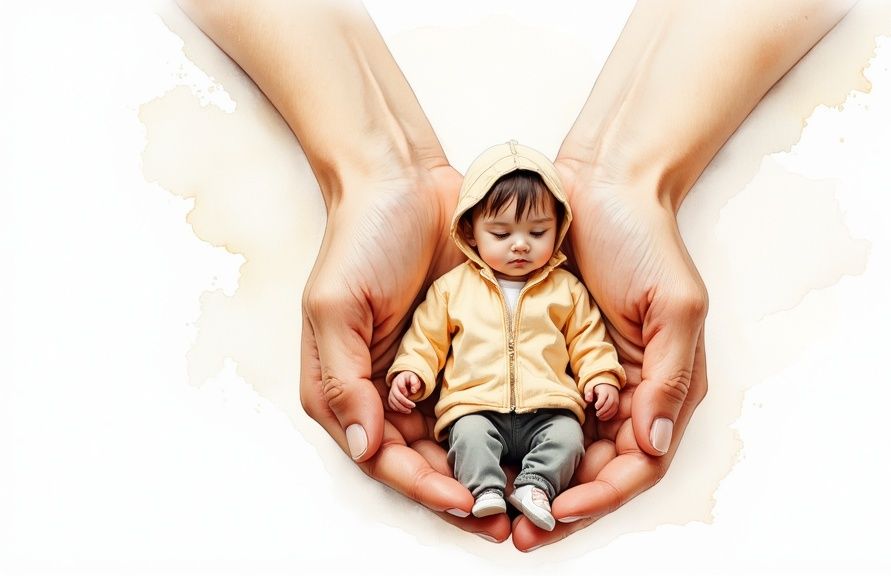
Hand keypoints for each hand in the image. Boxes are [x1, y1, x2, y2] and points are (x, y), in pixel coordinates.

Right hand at [298, 163, 509, 541]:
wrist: (406, 179)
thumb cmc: (361, 237)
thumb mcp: (336, 305)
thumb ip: (345, 380)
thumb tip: (364, 447)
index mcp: (350, 387)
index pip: (387, 457)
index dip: (427, 487)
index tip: (469, 502)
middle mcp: (391, 390)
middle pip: (429, 460)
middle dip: (467, 491)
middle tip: (511, 516)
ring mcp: (432, 370)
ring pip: (465, 438)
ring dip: (494, 467)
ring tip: (531, 491)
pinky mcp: (468, 347)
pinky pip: (490, 395)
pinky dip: (512, 421)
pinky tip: (540, 439)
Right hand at [387, 371, 422, 413]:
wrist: (404, 380)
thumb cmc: (411, 380)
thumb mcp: (415, 379)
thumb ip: (415, 383)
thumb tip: (413, 391)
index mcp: (400, 379)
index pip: (400, 385)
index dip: (405, 390)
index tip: (412, 393)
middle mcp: (394, 386)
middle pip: (396, 395)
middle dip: (405, 402)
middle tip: (413, 406)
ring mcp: (391, 392)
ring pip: (393, 401)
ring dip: (401, 407)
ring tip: (409, 411)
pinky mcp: (390, 398)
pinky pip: (391, 404)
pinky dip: (397, 409)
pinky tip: (405, 411)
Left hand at [509, 161, 708, 550]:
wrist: (599, 183)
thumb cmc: (644, 237)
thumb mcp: (674, 306)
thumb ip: (667, 378)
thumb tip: (651, 443)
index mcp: (660, 387)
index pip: (636, 463)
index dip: (601, 496)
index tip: (560, 511)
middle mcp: (623, 392)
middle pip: (593, 469)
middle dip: (558, 503)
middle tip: (517, 527)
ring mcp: (583, 377)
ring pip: (557, 449)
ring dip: (530, 480)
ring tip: (493, 504)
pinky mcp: (547, 356)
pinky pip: (528, 409)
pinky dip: (509, 436)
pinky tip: (482, 453)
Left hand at [586, 383, 619, 420]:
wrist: (608, 387)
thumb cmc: (597, 389)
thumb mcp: (591, 388)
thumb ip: (588, 394)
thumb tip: (589, 400)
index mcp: (605, 390)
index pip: (603, 397)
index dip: (599, 404)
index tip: (595, 407)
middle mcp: (612, 395)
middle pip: (609, 404)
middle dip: (603, 410)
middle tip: (597, 414)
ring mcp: (615, 400)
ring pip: (613, 408)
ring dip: (606, 414)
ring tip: (599, 417)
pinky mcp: (617, 404)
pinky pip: (615, 411)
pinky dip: (609, 416)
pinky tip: (603, 418)